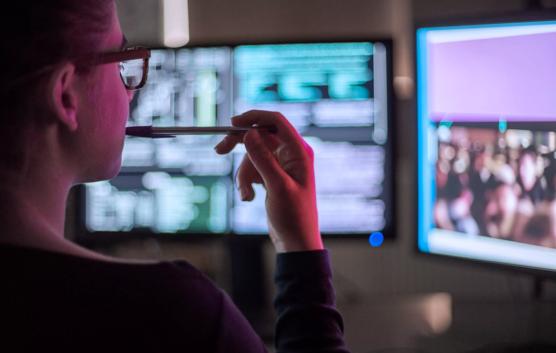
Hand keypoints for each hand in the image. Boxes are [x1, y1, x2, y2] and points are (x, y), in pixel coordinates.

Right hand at [214, 110, 322, 252]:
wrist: (295, 241)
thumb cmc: (294, 216)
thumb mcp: (276, 186)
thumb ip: (262, 158)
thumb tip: (249, 133)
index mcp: (299, 151)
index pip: (276, 121)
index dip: (254, 117)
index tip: (232, 123)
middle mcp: (291, 154)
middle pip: (259, 136)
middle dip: (240, 146)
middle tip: (219, 150)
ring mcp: (281, 165)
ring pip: (252, 155)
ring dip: (243, 173)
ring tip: (246, 194)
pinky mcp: (272, 176)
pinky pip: (252, 169)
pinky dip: (246, 181)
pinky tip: (249, 197)